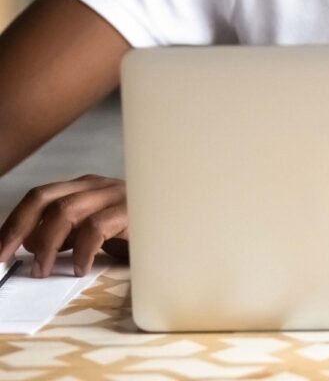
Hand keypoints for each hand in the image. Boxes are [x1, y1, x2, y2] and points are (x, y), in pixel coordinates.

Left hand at [0, 174, 128, 276]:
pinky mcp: (131, 212)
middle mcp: (96, 186)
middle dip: (17, 228)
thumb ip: (66, 234)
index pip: (39, 196)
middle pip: (44, 197)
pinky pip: (95, 228)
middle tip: (3, 257)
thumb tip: (31, 244)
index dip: (13, 222)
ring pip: (65, 210)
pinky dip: (81, 252)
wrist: (182, 232)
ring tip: (42, 271)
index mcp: (84, 188)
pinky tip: (80, 268)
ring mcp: (114, 195)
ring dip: (46, 245)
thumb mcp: (92, 234)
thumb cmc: (136, 234)